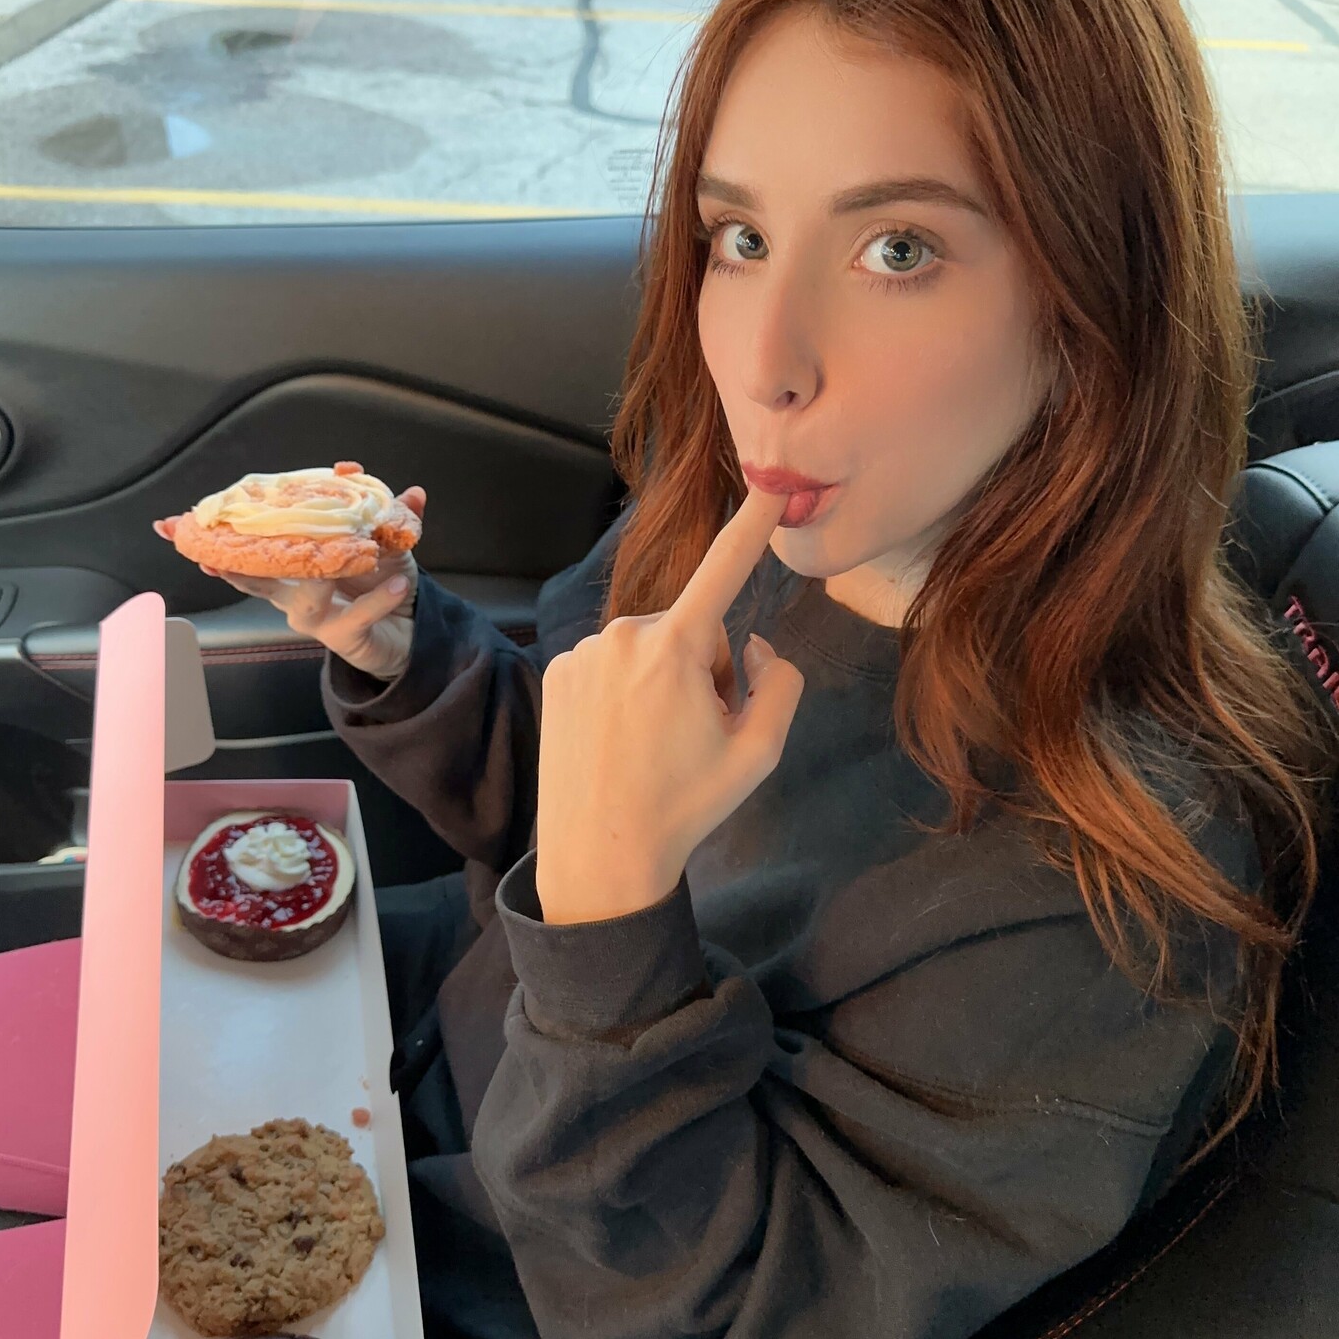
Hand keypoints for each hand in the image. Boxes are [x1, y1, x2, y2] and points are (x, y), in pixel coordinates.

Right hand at [152, 486, 426, 680]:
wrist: (416, 632)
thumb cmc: (387, 584)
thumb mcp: (390, 545)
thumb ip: (393, 516)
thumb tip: (414, 490)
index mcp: (294, 568)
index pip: (250, 549)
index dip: (215, 538)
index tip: (171, 526)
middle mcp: (296, 595)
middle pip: (254, 580)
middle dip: (227, 564)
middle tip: (205, 552)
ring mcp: (318, 620)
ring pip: (302, 602)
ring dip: (320, 577)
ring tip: (341, 559)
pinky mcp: (346, 639)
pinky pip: (357, 617)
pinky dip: (378, 599)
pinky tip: (397, 582)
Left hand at [535, 486, 804, 924]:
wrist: (600, 855)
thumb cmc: (686, 806)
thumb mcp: (760, 752)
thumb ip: (780, 683)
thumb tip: (755, 646)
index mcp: (677, 648)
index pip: (724, 571)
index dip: (752, 526)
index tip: (769, 482)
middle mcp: (625, 634)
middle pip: (692, 632)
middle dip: (703, 670)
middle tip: (693, 735)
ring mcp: (584, 652)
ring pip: (650, 650)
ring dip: (661, 684)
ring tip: (652, 746)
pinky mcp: (557, 672)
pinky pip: (611, 666)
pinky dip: (623, 694)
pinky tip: (618, 741)